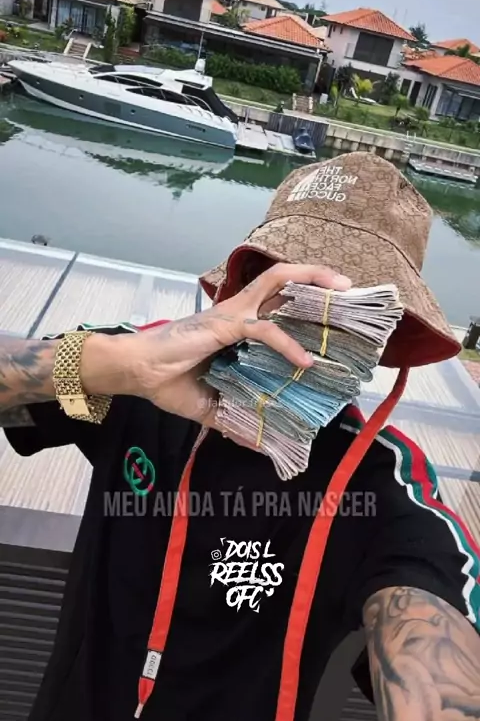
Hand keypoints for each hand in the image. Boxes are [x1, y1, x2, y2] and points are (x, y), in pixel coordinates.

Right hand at [83, 264, 350, 426]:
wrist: (135, 373)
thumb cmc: (167, 381)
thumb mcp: (210, 407)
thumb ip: (235, 420)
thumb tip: (258, 443)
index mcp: (237, 325)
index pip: (276, 303)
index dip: (304, 300)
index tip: (333, 312)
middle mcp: (239, 312)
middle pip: (282, 280)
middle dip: (317, 277)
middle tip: (348, 288)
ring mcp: (232, 315)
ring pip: (276, 282)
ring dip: (310, 280)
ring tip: (341, 290)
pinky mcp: (224, 324)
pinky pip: (263, 330)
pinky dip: (287, 344)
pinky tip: (304, 362)